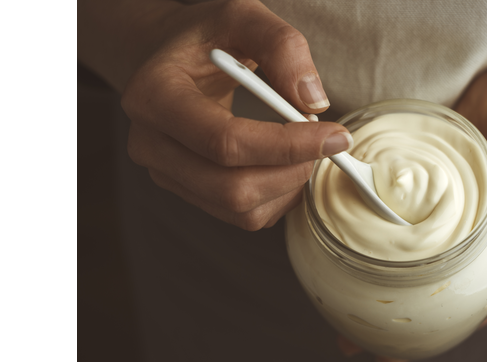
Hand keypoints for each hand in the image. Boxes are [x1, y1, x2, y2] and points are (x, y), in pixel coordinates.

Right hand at [119, 0, 351, 229]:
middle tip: (325, 142)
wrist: (170, 61)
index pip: (225, 141)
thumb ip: (282, 46)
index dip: (287, 145)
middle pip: (232, 187)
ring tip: (305, 149)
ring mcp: (166, 174)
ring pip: (241, 209)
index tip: (335, 136)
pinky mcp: (189, 192)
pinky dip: (279, 196)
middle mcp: (151, 144)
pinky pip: (244, 216)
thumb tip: (313, 102)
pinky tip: (287, 164)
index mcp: (155, 97)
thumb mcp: (242, 17)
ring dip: (289, 186)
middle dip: (292, 170)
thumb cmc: (206, 38)